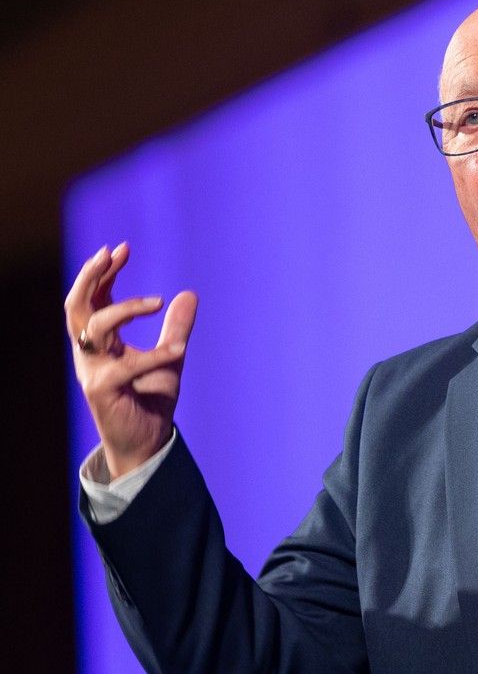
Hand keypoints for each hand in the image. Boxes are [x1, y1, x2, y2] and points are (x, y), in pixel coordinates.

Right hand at [65, 243, 197, 478]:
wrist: (148, 441)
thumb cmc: (150, 399)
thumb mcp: (171, 356)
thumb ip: (176, 328)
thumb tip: (189, 294)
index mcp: (100, 342)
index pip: (92, 298)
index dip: (102, 272)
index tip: (123, 248)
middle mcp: (90, 353)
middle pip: (76, 306)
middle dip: (90, 276)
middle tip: (112, 252)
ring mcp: (92, 371)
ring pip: (94, 326)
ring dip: (125, 308)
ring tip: (158, 302)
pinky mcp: (103, 391)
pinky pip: (126, 365)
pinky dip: (155, 354)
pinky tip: (179, 351)